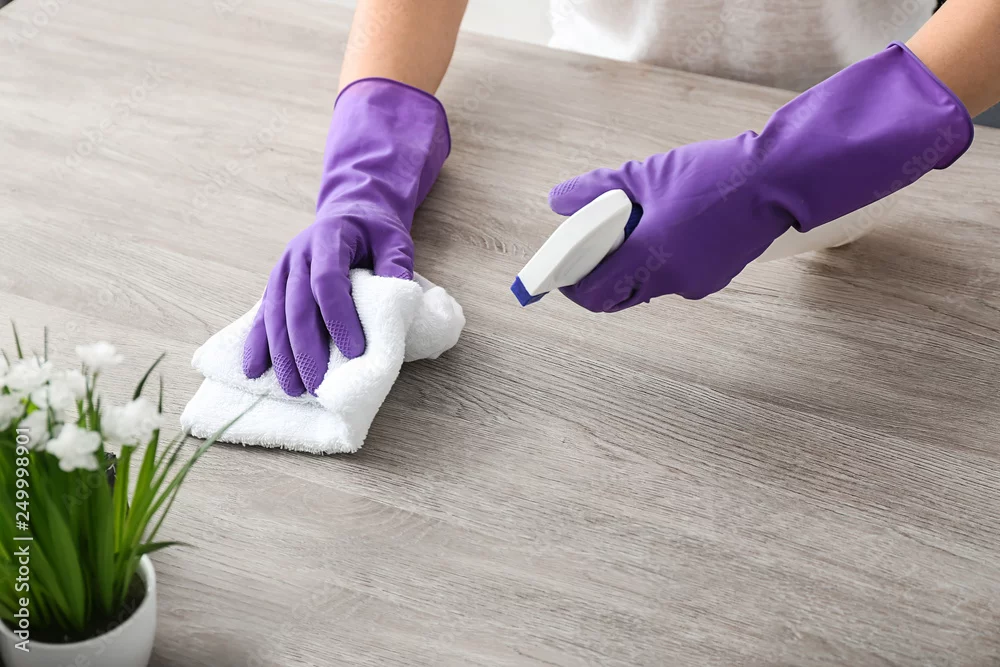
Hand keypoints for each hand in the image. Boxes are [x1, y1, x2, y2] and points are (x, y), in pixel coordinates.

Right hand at [243, 78, 449, 394]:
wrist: (349, 211)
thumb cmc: (375, 231)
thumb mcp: (394, 240)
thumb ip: (395, 266)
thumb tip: (399, 304)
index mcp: (327, 239)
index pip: (328, 281)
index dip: (339, 317)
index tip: (354, 350)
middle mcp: (298, 255)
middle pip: (297, 305)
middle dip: (306, 348)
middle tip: (319, 384)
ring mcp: (282, 271)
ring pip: (275, 315)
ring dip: (282, 355)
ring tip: (294, 389)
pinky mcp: (275, 285)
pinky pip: (262, 317)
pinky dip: (258, 344)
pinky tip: (254, 371)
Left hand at [550, 42, 972, 312]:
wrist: (777, 181)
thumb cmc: (712, 174)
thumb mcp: (646, 174)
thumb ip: (596, 190)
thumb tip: (557, 201)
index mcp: (650, 256)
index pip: (594, 292)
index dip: (570, 283)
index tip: (559, 269)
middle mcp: (670, 280)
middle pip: (616, 296)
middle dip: (597, 276)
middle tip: (592, 246)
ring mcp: (694, 284)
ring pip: (642, 288)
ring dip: (626, 267)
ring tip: (632, 227)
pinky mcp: (711, 279)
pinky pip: (669, 279)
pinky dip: (655, 262)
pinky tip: (664, 229)